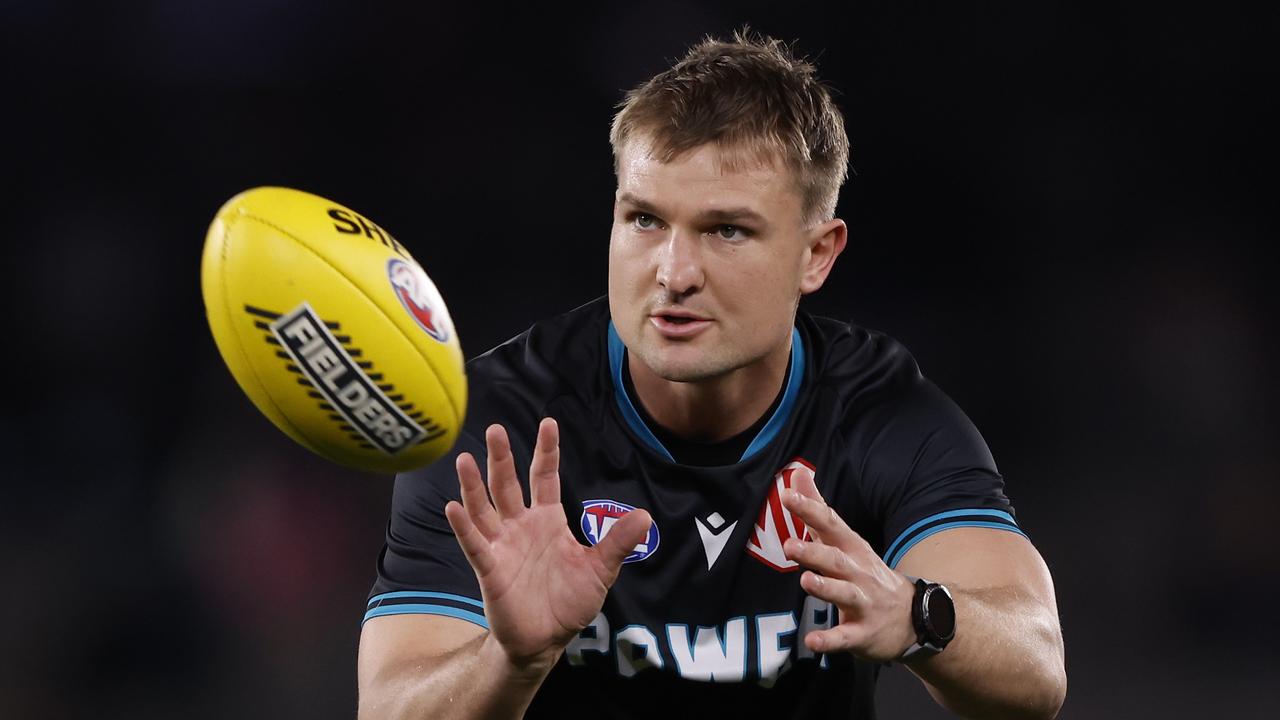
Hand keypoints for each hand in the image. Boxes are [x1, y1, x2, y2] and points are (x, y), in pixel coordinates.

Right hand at [444, 418, 652, 672]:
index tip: (548, 423)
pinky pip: (474, 544)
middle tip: (495, 429)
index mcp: (548, 520)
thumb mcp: (600, 570)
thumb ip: (617, 543)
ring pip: (484, 508)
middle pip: (508, 484)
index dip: (546, 452)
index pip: (545, 478)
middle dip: (502, 457)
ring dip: (473, 485)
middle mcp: (521, 526)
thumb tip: (645, 516)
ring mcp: (502, 546)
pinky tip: (453, 507)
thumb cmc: (569, 601)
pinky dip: (463, 526)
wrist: (546, 640)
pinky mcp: (489, 569)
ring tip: (465, 459)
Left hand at [780, 471, 916, 662]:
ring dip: (825, 588)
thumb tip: (797, 473)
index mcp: (852, 549)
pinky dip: (830, 640)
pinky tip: (812, 642)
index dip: (810, 510)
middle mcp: (858, 573)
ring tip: (805, 581)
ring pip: (844, 594)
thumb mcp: (846, 540)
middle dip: (814, 552)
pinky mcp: (863, 633)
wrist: (914, 618)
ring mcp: (863, 603)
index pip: (831, 524)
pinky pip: (845, 637)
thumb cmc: (866, 573)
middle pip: (836, 560)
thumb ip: (818, 510)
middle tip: (789, 546)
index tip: (788, 496)